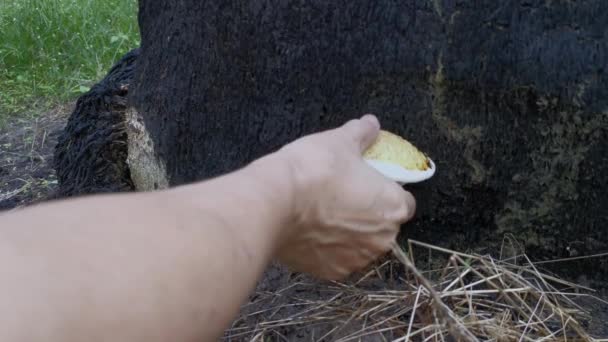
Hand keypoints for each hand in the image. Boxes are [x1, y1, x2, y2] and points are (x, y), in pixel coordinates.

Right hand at [274, 115, 415, 279]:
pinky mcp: (330, 273)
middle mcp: (382, 240)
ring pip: (359, 245)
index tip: (367, 183)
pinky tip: (310, 231)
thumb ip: (362, 133)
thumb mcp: (340, 140)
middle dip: (368, 215)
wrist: (273, 202)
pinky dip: (326, 248)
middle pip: (383, 226)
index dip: (386, 191)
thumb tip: (371, 123)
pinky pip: (335, 259)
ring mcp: (356, 260)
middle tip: (342, 196)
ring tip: (322, 214)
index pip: (404, 201)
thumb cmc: (315, 169)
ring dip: (348, 234)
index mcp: (394, 207)